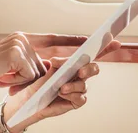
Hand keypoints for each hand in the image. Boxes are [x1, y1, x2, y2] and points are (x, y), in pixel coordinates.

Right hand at [0, 32, 87, 92]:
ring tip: (3, 75)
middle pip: (43, 64)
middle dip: (30, 77)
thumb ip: (30, 63)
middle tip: (7, 76)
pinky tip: (3, 76)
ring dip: (22, 80)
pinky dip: (17, 80)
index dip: (69, 40)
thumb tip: (47, 68)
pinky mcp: (16, 54)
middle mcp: (22, 38)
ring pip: (36, 72)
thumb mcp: (12, 65)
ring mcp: (20, 44)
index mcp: (22, 38)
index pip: (51, 39)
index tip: (86, 40)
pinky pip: (29, 75)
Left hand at [2, 39, 121, 131]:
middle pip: (93, 67)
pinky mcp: (74, 100)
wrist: (25, 98)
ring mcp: (76, 86)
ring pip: (85, 84)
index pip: (90, 51)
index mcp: (71, 60)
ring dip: (74, 85)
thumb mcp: (41, 67)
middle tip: (79, 70)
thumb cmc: (33, 80)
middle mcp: (77, 73)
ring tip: (61, 87)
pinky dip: (72, 95)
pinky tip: (61, 94)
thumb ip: (53, 62)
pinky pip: (81, 98)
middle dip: (89, 68)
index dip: (104, 45)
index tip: (112, 37)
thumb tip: (57, 60)